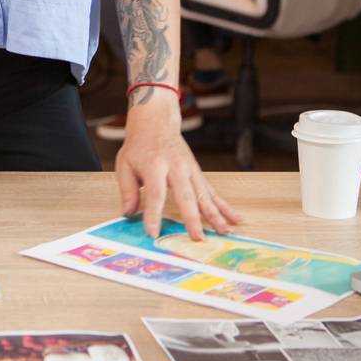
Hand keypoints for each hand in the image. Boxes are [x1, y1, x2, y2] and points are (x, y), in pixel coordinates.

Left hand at [114, 97, 243, 239]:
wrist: (156, 123)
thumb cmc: (139, 146)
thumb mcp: (125, 164)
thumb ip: (127, 191)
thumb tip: (128, 215)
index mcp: (154, 165)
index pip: (155, 193)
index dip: (154, 214)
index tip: (153, 233)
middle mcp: (176, 167)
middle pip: (186, 195)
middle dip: (192, 218)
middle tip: (197, 237)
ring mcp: (190, 169)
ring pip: (204, 195)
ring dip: (215, 215)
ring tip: (224, 232)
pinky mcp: (198, 173)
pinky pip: (213, 192)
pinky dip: (225, 206)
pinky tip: (235, 219)